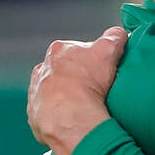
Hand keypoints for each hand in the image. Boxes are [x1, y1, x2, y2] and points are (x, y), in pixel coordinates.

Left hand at [27, 27, 127, 154]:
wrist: (70, 117)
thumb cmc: (86, 83)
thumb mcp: (108, 51)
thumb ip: (114, 38)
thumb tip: (119, 33)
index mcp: (58, 50)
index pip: (76, 51)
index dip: (90, 60)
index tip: (100, 71)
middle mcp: (42, 69)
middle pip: (62, 71)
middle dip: (75, 79)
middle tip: (93, 91)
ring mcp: (37, 93)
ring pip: (52, 92)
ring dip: (65, 98)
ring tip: (83, 109)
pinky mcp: (35, 115)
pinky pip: (48, 114)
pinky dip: (59, 117)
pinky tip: (72, 120)